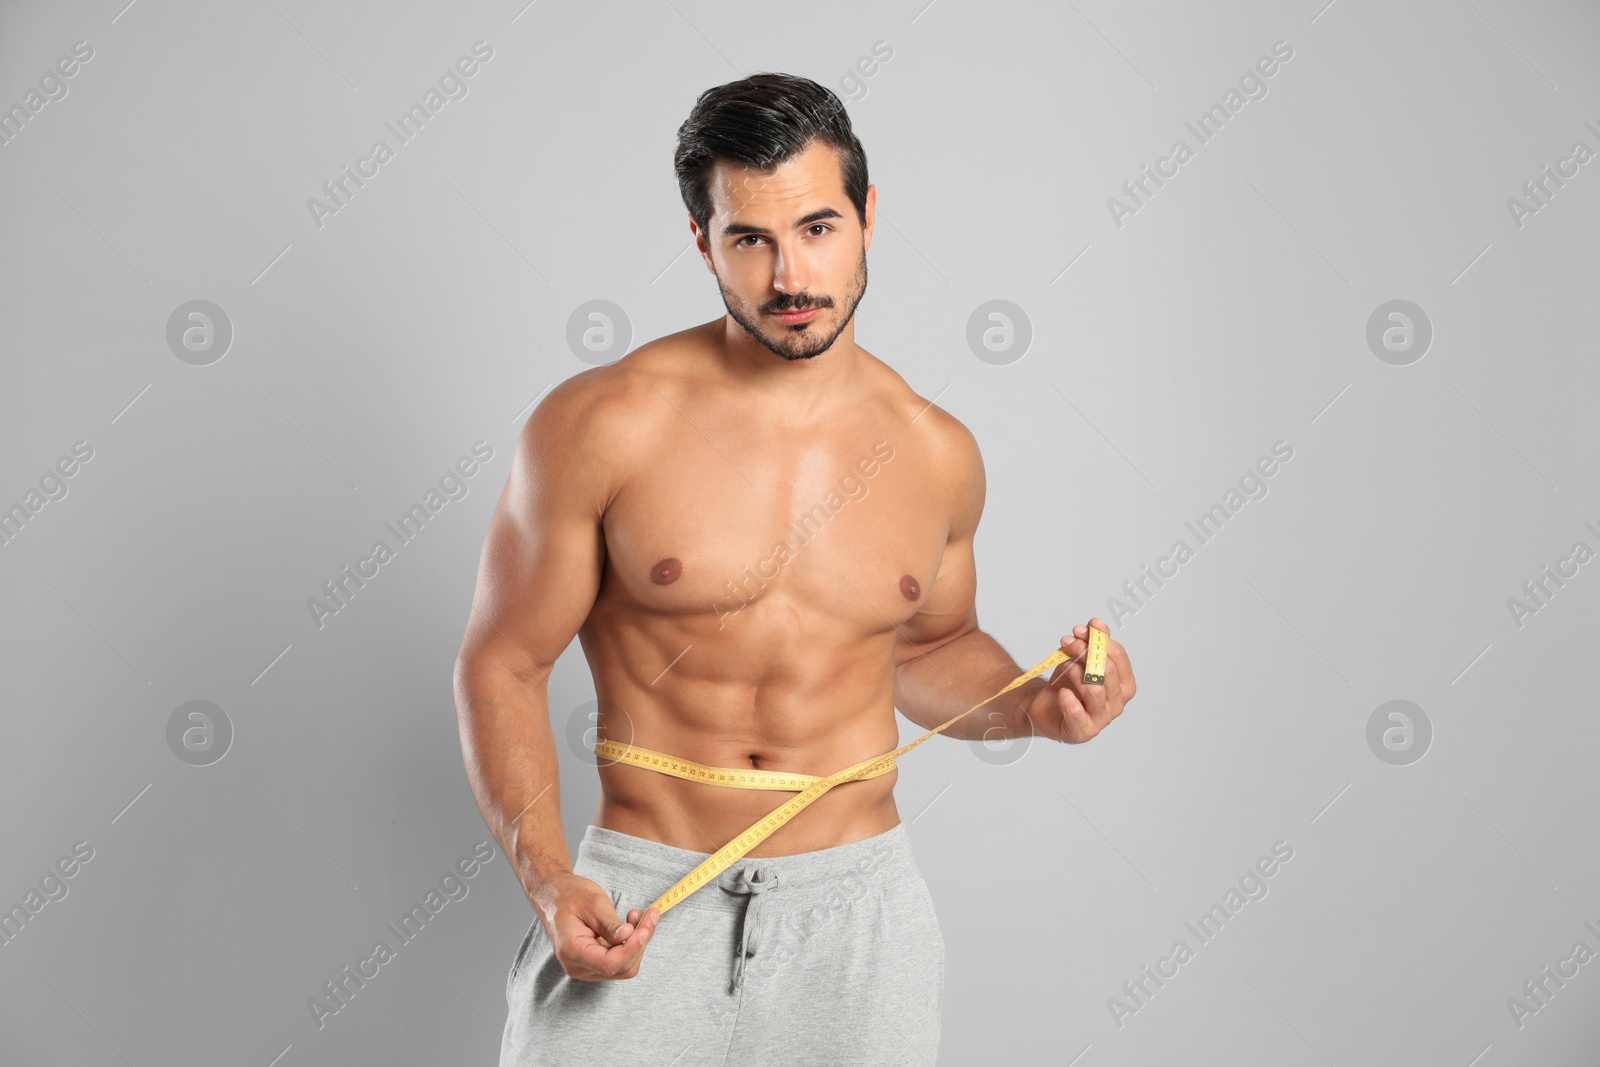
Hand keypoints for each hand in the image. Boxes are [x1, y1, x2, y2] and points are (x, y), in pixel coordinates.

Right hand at [537, 872, 659, 980]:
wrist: (554, 896)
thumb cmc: (570, 895)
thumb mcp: (593, 903)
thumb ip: (611, 924)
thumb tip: (629, 936)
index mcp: (572, 951)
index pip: (609, 964)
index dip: (632, 948)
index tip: (647, 925)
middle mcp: (578, 966)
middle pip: (621, 967)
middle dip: (640, 942)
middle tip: (649, 914)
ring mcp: (586, 967)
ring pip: (624, 966)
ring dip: (637, 942)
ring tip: (636, 915)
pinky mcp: (595, 963)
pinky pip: (620, 960)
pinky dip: (631, 943)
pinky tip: (630, 924)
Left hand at [1021, 618, 1134, 742]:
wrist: (1043, 707)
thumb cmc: (1067, 683)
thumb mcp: (1081, 658)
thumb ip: (1094, 642)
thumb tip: (1097, 624)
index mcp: (1124, 685)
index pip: (1119, 657)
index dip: (1099, 640)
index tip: (1079, 629)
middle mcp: (1117, 703)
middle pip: (1107, 671)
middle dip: (1084, 652)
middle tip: (1067, 642)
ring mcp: (1102, 719)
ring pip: (1094, 689)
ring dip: (1075, 671)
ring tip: (1064, 665)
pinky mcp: (1083, 731)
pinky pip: (1076, 711)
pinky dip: (1066, 698)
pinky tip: (1061, 693)